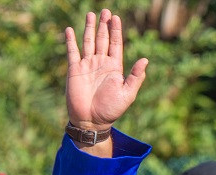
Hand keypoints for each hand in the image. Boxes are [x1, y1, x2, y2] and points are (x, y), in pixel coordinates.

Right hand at [65, 10, 148, 131]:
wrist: (91, 121)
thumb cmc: (111, 110)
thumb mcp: (127, 94)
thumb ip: (135, 77)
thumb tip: (145, 60)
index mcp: (114, 67)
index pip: (115, 44)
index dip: (116, 31)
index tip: (116, 17)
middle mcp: (101, 63)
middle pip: (103, 39)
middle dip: (104, 25)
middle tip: (106, 11)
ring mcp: (87, 65)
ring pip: (89, 42)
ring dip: (90, 29)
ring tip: (91, 14)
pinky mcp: (75, 70)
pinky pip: (72, 52)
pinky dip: (71, 41)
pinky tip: (70, 30)